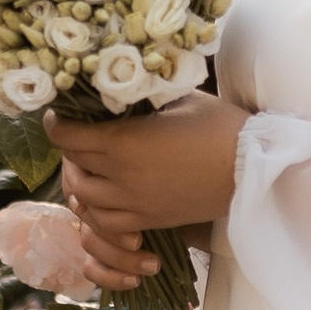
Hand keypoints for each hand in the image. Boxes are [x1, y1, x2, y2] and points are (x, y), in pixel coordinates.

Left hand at [51, 100, 245, 293]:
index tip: (58, 113)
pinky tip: (101, 194)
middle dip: (68, 149)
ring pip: (83, 199)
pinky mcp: (148, 220)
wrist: (254, 171)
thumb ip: (142, 97)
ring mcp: (134, 204)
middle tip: (75, 134)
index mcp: (125, 141)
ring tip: (87, 165)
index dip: (56, 122)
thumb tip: (117, 86)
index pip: (68, 135)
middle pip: (73, 165)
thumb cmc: (221, 126)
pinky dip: (95, 210)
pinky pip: (105, 223)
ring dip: (79, 180)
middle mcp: (122, 176)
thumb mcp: (178, 99)